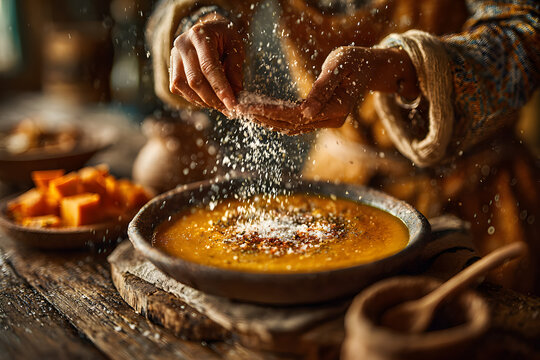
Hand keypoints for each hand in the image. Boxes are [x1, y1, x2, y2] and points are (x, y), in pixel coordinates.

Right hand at [170, 13, 244, 113]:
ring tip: (219, 103)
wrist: (208, 30)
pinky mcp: (171, 67)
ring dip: (203, 100)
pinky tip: (207, 98)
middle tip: (227, 108)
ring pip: (184, 86)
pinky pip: (178, 89)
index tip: (232, 104)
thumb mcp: (235, 47)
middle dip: (212, 99)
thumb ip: (235, 69)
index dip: (221, 89)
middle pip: (194, 80)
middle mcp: (182, 44)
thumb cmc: (224, 38)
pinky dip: (194, 98)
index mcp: (199, 35)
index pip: (209, 67)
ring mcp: (174, 56)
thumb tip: (235, 93)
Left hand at [236, 46, 418, 133]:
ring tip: (244, 111)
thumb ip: (323, 89)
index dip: (272, 112)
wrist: (369, 66)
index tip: (250, 107)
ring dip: (267, 120)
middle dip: (263, 117)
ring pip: (290, 126)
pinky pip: (295, 122)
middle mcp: (330, 120)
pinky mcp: (320, 118)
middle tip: (239, 109)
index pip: (297, 115)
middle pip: (290, 124)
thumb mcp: (339, 67)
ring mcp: (325, 121)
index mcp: (336, 110)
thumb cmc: (355, 61)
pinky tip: (260, 111)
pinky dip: (276, 118)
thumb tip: (306, 113)